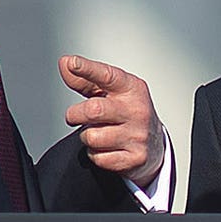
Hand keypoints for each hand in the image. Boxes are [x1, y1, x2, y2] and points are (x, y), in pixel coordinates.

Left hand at [60, 54, 164, 187]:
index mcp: (132, 88)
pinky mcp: (135, 158)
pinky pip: (98, 157)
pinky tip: (107, 147)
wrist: (155, 144)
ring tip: (98, 132)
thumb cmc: (127, 112)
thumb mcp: (111, 92)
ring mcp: (138, 135)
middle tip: (75, 116)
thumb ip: (86, 80)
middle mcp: (138, 110)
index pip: (107, 76)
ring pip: (92, 137)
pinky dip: (95, 153)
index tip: (72, 63)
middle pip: (93, 110)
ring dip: (87, 137)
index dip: (87, 69)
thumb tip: (65, 63)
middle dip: (75, 114)